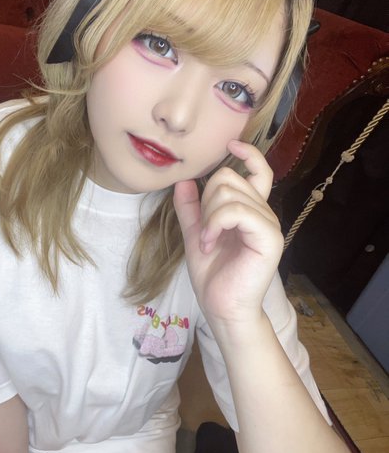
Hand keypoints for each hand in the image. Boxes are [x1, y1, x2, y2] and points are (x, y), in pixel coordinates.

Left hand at [173, 140, 282, 329]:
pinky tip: (210, 244)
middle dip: (206, 202)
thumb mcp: (195, 235)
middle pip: (228, 179)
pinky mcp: (269, 237)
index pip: (259, 171)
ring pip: (229, 193)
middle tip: (204, 233)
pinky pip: (237, 211)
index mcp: (251, 211)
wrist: (222, 308)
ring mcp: (269, 224)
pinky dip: (215, 224)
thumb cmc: (213, 276)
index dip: (248, 154)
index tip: (230, 145)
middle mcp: (264, 213)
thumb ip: (190, 209)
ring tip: (207, 243)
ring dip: (208, 218)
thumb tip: (184, 180)